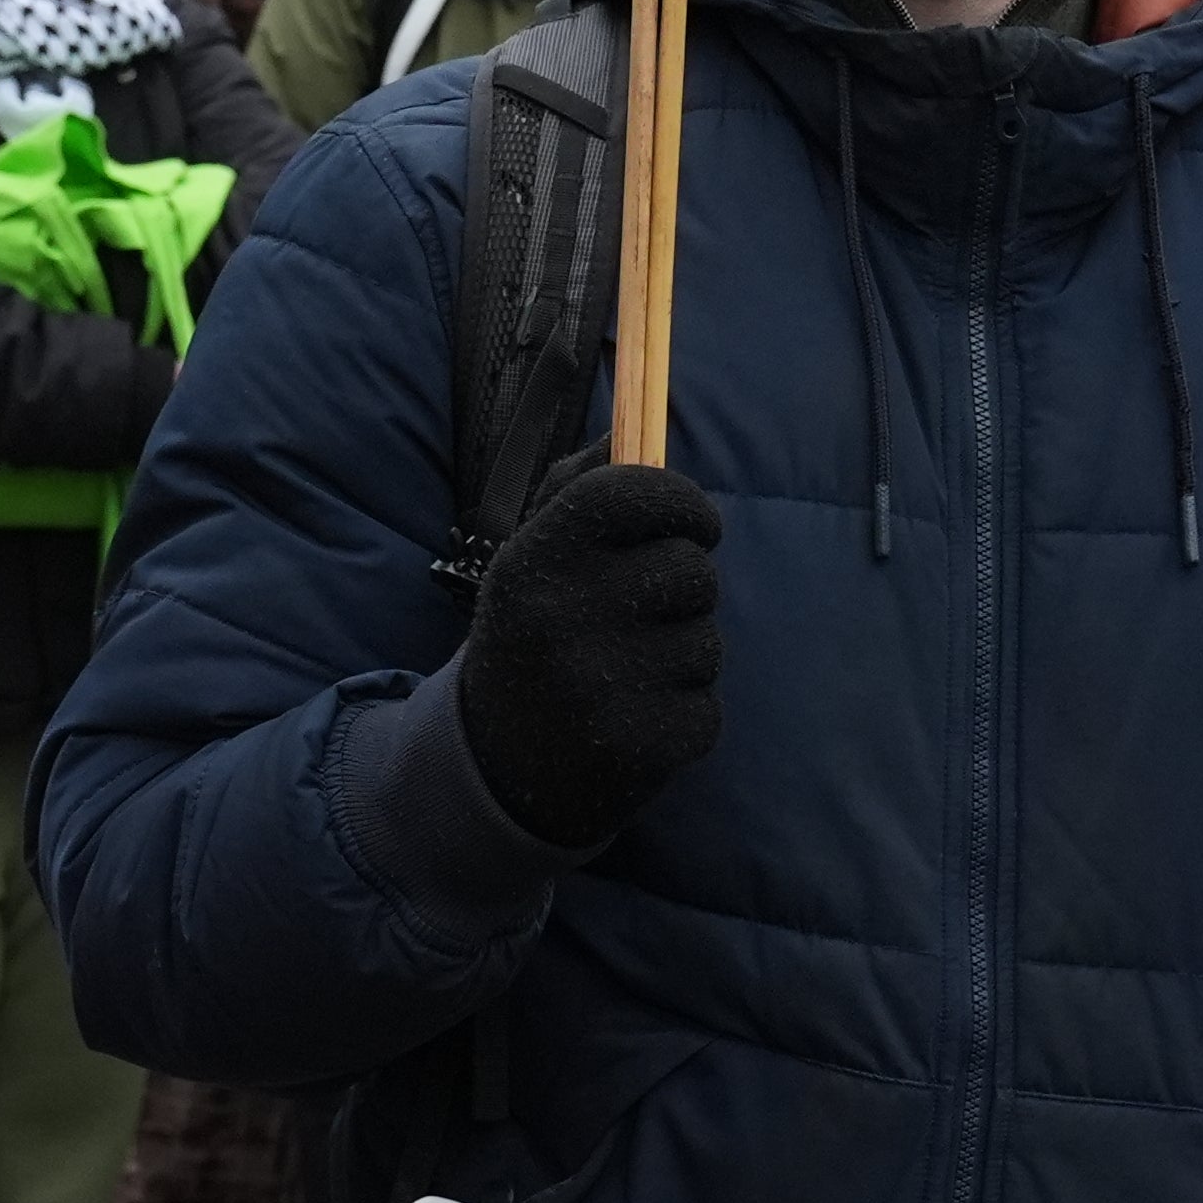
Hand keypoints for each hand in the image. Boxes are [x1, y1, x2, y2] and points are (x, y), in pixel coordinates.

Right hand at [454, 459, 723, 847]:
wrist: (493, 772)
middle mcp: (562, 617)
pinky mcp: (640, 746)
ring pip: (707, 640)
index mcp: (534, 559)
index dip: (683, 501)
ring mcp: (601, 687)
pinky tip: (634, 720)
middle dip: (684, 587)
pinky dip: (684, 714)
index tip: (695, 522)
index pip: (634, 491)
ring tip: (629, 673)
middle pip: (692, 568)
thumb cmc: (530, 640)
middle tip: (644, 613)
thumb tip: (634, 431)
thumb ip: (578, 487)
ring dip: (683, 654)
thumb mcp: (529, 559)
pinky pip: (708, 705)